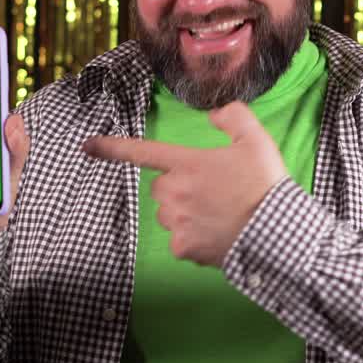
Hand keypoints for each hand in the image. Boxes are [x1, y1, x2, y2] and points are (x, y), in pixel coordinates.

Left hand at [83, 101, 286, 267]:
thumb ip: (232, 117)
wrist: (276, 231)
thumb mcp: (256, 139)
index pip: (142, 152)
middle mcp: (174, 192)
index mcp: (187, 163)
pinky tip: (219, 233)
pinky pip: (180, 239)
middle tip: (213, 191)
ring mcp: (176, 222)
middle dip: (180, 187)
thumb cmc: (265, 184)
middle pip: (161, 187)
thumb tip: (214, 115)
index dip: (112, 148)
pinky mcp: (182, 247)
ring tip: (219, 214)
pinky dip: (195, 237)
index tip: (87, 146)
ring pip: (169, 214)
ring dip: (186, 213)